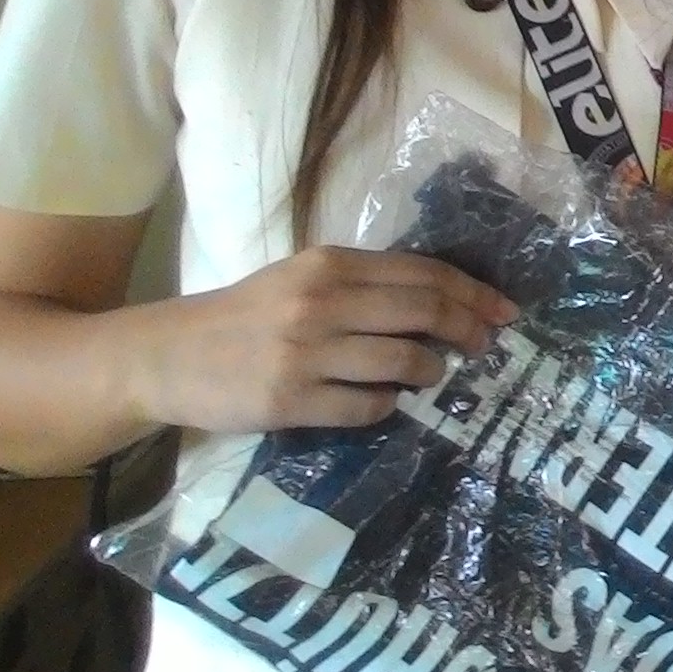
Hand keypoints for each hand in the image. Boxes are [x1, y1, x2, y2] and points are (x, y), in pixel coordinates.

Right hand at [131, 246, 513, 433]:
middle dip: (468, 329)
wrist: (168, 354)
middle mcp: (322, 302)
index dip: (471, 293)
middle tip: (487, 345)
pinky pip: (366, 407)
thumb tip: (439, 304)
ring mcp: (306, 353)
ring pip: (403, 362)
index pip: (422, 273)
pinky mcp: (290, 400)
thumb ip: (360, 286)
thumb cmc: (244, 315)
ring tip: (432, 375)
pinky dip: (387, 406)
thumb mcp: (300, 279)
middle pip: (424, 312)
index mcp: (328, 264)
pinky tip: (386, 402)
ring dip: (431, 371)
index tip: (504, 310)